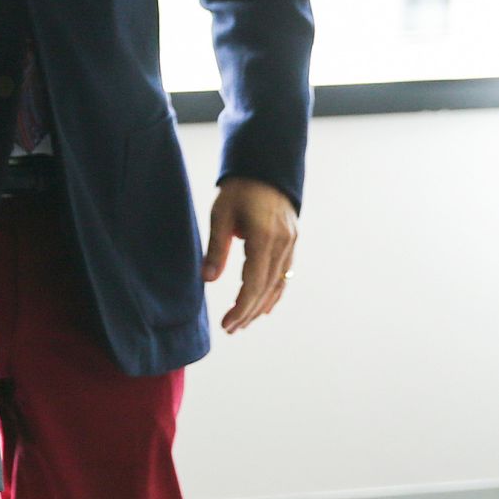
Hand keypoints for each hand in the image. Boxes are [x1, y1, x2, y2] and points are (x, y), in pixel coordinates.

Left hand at [203, 176, 298, 333]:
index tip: (227, 323)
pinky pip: (284, 275)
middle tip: (230, 329)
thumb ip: (216, 248)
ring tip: (242, 324)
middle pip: (267, 289)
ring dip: (260, 307)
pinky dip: (274, 294)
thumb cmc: (239, 190)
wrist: (266, 168)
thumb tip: (207, 280)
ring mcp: (290, 245)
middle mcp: (282, 244)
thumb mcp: (220, 214)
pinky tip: (263, 308)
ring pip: (278, 285)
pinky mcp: (291, 244)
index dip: (241, 307)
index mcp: (264, 237)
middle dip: (248, 312)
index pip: (254, 283)